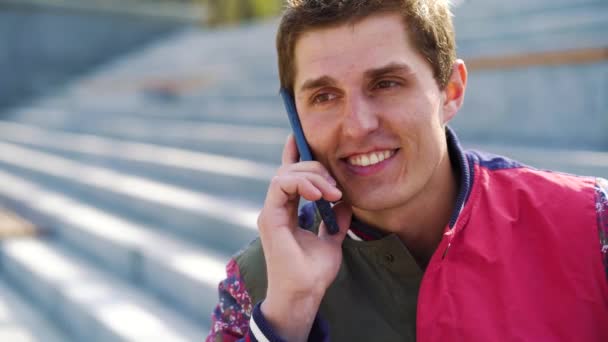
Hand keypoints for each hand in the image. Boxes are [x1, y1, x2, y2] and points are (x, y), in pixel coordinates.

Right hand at [257, 135, 351, 340]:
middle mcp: (276, 208)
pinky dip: (301, 183)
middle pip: (289, 170)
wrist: (304, 293)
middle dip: (315, 168)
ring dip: (311, 176)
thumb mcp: (332, 239)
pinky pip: (280, 185)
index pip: (289, 175)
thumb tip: (345, 199)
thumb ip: (336, 218)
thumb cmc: (313, 272)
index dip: (294, 153)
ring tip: (332, 194)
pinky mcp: (269, 217)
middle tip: (337, 188)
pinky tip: (320, 195)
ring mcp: (271, 212)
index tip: (301, 136)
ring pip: (284, 174)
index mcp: (287, 210)